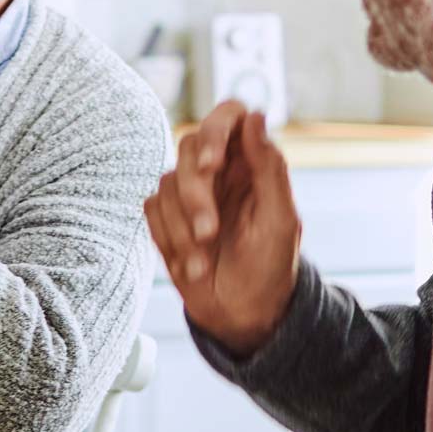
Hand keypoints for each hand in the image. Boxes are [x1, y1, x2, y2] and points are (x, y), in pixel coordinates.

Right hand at [145, 100, 302, 354]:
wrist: (242, 316)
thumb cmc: (271, 268)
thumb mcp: (280, 220)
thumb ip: (270, 167)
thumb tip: (256, 116)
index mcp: (253, 163)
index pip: (230, 115)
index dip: (216, 128)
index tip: (212, 163)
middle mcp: (220, 169)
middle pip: (189, 145)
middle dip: (195, 193)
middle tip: (209, 233)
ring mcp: (190, 192)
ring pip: (167, 180)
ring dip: (183, 227)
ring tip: (203, 263)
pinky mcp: (166, 217)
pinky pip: (152, 208)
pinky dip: (168, 239)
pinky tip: (191, 266)